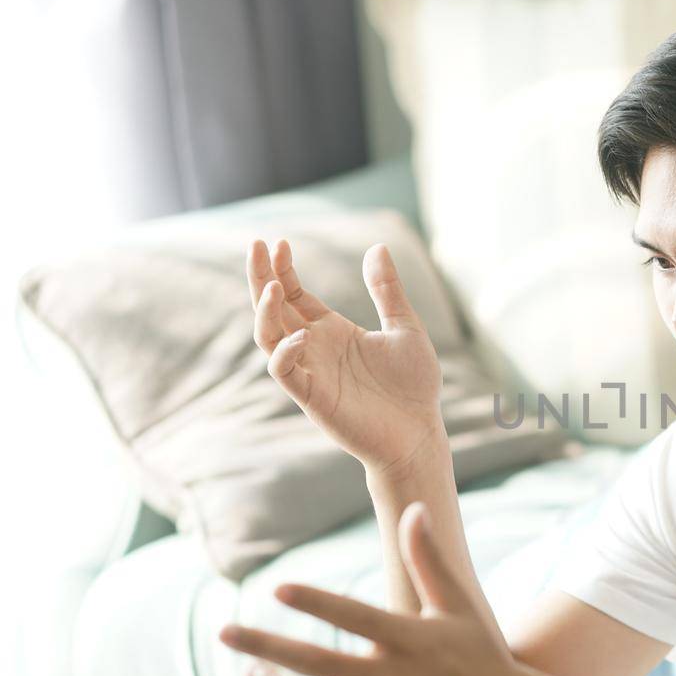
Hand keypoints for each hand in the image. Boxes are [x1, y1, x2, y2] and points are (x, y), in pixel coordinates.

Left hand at [218, 502, 531, 675]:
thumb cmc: (483, 660)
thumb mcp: (460, 608)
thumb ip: (428, 560)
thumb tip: (414, 509)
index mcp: (410, 640)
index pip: (352, 616)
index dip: (314, 601)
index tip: (277, 589)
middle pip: (312, 662)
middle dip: (262, 647)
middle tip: (225, 632)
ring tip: (254, 672)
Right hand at [248, 237, 444, 476]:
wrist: (419, 433)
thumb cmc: (413, 386)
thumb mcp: (405, 327)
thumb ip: (387, 290)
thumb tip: (378, 246)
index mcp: (331, 330)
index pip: (293, 294)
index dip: (282, 268)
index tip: (280, 242)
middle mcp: (313, 348)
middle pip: (272, 308)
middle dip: (260, 278)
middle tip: (256, 246)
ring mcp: (310, 372)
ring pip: (269, 338)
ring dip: (265, 312)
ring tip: (273, 286)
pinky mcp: (313, 398)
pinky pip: (285, 373)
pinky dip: (286, 353)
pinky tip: (303, 334)